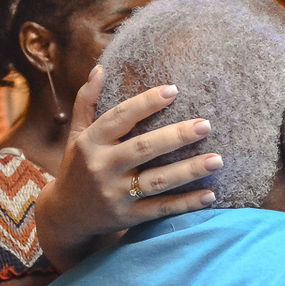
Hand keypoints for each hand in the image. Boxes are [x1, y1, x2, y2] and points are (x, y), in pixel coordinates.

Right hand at [36, 65, 223, 269]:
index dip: (146, 103)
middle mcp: (102, 167)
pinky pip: (161, 209)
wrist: (66, 215)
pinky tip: (210, 195)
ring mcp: (116, 194)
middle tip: (206, 125)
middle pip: (143, 148)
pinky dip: (186, 203)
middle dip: (176, 136)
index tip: (174, 90)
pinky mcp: (128, 217)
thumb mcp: (77, 135)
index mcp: (91, 142)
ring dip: (189, 170)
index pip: (120, 117)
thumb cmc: (77, 167)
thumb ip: (87, 102)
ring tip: (217, 159)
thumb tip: (101, 68)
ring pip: (157, 180)